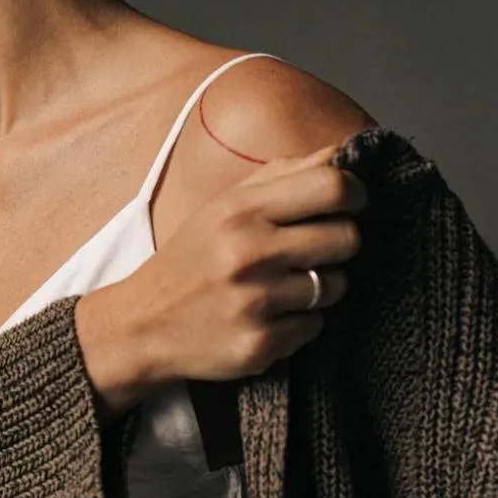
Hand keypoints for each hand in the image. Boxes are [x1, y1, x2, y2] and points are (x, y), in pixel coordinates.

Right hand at [75, 144, 366, 413]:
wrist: (142, 325)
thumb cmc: (190, 260)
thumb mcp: (222, 207)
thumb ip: (279, 175)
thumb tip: (337, 152)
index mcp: (239, 211)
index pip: (332, 186)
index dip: (355, 193)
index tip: (350, 203)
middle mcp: (248, 253)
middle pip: (347, 238)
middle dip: (339, 243)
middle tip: (313, 250)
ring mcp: (255, 302)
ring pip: (336, 286)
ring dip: (320, 287)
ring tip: (282, 287)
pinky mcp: (260, 345)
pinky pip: (315, 327)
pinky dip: (298, 323)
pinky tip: (267, 317)